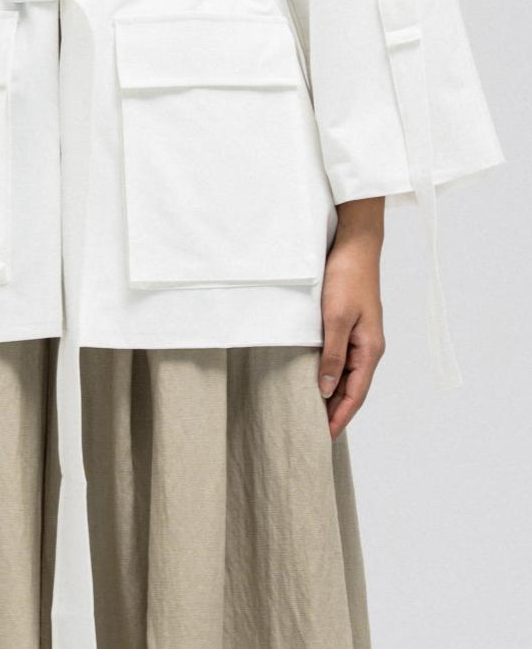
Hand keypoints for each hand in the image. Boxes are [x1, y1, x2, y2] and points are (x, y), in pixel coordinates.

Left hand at [318, 196, 385, 438]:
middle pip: (353, 389)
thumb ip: (333, 355)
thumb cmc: (347, 279)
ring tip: (313, 412)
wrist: (355, 246)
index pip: (356, 395)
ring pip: (348, 375)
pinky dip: (331, 374)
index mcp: (370, 350)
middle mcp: (369, 348)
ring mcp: (362, 338)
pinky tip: (318, 379)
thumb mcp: (335, 319)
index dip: (340, 417)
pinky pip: (343, 360)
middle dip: (336, 411)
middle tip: (314, 431)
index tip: (323, 437)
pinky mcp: (352, 326)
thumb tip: (328, 389)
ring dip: (333, 394)